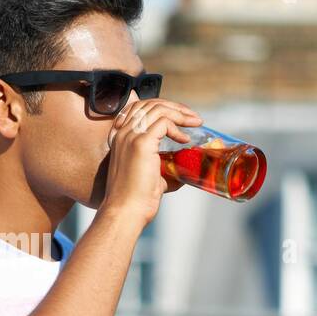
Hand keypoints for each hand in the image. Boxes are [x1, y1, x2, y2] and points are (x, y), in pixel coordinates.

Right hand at [100, 98, 202, 225]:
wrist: (127, 211)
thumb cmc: (138, 199)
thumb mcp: (153, 176)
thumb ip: (166, 168)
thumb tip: (186, 169)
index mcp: (121, 137)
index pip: (139, 108)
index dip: (162, 108)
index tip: (181, 117)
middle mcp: (122, 133)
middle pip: (149, 104)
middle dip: (175, 107)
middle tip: (193, 117)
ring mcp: (130, 136)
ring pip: (157, 109)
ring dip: (180, 113)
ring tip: (195, 122)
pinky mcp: (141, 144)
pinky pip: (163, 122)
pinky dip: (177, 127)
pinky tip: (185, 140)